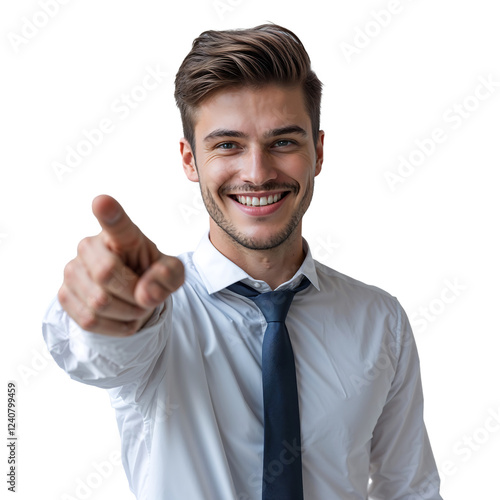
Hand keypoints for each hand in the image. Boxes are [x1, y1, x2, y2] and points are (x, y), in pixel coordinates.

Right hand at [57, 195, 183, 335]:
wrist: (132, 294)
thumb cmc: (151, 275)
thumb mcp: (171, 273)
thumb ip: (169, 277)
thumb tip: (146, 293)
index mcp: (123, 235)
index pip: (116, 223)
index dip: (109, 213)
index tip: (102, 202)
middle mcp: (90, 246)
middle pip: (107, 274)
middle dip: (133, 294)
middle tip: (145, 296)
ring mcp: (72, 270)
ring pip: (99, 302)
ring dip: (126, 313)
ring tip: (134, 306)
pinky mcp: (64, 295)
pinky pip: (90, 320)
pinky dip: (114, 326)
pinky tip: (122, 316)